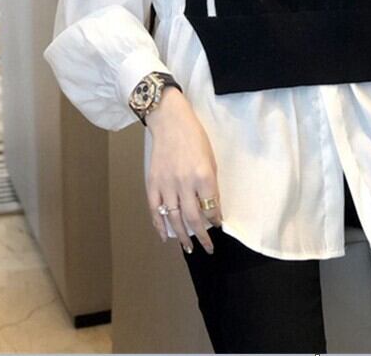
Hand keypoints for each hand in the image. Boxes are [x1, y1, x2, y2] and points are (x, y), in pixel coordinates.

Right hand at [145, 87, 222, 253]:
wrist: (170, 122)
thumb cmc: (195, 138)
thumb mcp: (211, 159)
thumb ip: (211, 184)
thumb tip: (213, 207)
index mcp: (203, 176)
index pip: (211, 207)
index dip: (215, 220)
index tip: (218, 226)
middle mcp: (185, 183)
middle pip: (194, 218)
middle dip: (202, 236)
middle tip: (208, 248)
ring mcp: (167, 184)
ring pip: (174, 218)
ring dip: (182, 236)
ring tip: (189, 248)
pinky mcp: (153, 183)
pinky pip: (155, 210)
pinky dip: (159, 225)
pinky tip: (165, 237)